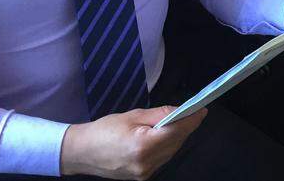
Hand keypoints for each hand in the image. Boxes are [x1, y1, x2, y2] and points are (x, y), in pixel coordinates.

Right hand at [60, 106, 205, 179]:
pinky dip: (167, 145)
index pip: (176, 131)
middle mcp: (146, 163)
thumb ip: (159, 114)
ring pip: (171, 151)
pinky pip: (163, 158)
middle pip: (176, 142)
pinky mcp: (143, 176)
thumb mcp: (132, 116)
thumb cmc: (103, 131)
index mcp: (142, 146)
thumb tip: (180, 110)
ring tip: (180, 121)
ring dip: (178, 136)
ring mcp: (145, 172)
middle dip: (186, 126)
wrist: (81, 153)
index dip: (191, 119)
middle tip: (193, 111)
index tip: (202, 109)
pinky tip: (166, 135)